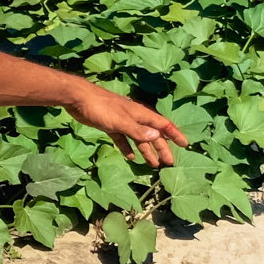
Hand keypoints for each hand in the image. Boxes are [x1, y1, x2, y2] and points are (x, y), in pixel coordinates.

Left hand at [63, 83, 187, 166]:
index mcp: (140, 114)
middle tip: (168, 163)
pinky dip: (127, 148)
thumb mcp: (121, 121)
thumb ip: (137, 131)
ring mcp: (122, 122)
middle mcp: (134, 118)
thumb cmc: (102, 108)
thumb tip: (157, 137)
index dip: (175, 134)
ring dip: (146, 151)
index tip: (185, 144)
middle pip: (152, 135)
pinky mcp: (110, 126)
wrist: (78, 99)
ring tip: (153, 164)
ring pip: (138, 138)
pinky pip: (122, 139)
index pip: (163, 125)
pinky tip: (131, 157)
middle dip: (162, 148)